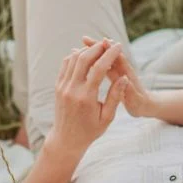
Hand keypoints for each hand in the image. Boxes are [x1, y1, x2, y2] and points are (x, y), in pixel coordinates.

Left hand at [46, 39, 124, 156]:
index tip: (118, 47)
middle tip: (109, 43)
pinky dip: (76, 56)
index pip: (98, 69)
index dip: (109, 55)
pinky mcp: (58, 86)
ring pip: (73, 59)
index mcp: (86, 97)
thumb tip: (124, 79)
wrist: (67, 138)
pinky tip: (86, 55)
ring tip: (100, 48)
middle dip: (98, 48)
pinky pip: (66, 65)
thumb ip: (115, 97)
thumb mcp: (107, 117)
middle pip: (84, 59)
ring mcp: (62, 87)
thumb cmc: (90, 130)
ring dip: (87, 50)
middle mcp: (72, 89)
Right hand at [83, 36, 150, 116]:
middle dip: (98, 47)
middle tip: (84, 39)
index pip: (118, 59)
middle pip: (109, 55)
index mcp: (127, 76)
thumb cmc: (140, 105)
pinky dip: (94, 60)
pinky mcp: (115, 75)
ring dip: (94, 51)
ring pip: (105, 59)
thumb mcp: (136, 101)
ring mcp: (118, 72)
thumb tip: (125, 79)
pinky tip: (84, 60)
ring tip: (80, 46)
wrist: (145, 106)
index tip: (102, 41)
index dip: (111, 50)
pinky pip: (103, 65)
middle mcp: (123, 70)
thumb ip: (130, 91)